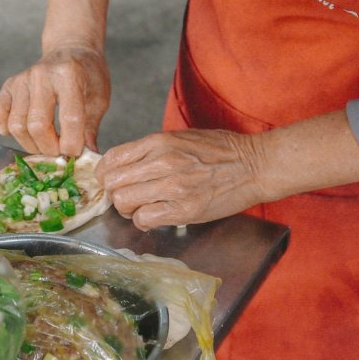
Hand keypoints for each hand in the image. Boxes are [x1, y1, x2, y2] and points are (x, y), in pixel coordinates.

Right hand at [0, 45, 109, 156]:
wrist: (69, 49)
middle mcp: (41, 75)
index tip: (75, 153)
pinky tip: (24, 130)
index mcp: (69, 75)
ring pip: (16, 125)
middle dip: (49, 148)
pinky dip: (6, 130)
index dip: (72, 145)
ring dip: (30, 144)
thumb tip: (88, 156)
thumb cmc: (87, 74)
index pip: (70, 119)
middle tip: (58, 151)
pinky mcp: (8, 86)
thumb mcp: (99, 97)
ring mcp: (21, 80)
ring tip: (44, 143)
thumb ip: (90, 127)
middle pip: (37, 125)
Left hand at [97, 129, 268, 228]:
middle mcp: (162, 162)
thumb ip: (150, 150)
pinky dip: (144, 221)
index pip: (112, 158)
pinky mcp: (185, 209)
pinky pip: (145, 219)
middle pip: (113, 182)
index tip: (109, 180)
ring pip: (124, 202)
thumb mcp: (179, 138)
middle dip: (115, 193)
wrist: (253, 165)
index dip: (105, 173)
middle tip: (127, 197)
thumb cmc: (220, 150)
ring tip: (141, 207)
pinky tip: (154, 217)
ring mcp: (173, 187)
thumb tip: (123, 165)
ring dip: (128, 209)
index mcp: (158, 142)